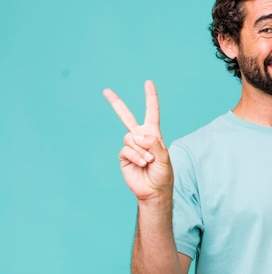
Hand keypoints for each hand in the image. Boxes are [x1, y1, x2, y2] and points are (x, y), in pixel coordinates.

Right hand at [103, 80, 173, 201]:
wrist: (154, 190)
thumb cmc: (163, 174)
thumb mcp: (164, 157)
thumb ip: (154, 144)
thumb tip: (137, 135)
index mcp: (153, 134)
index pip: (151, 112)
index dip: (150, 98)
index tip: (148, 83)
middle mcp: (140, 137)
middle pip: (126, 117)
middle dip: (116, 104)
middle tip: (106, 91)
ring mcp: (131, 146)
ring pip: (130, 138)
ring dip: (142, 150)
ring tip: (149, 161)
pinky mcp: (124, 156)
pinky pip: (126, 149)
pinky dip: (136, 156)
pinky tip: (143, 164)